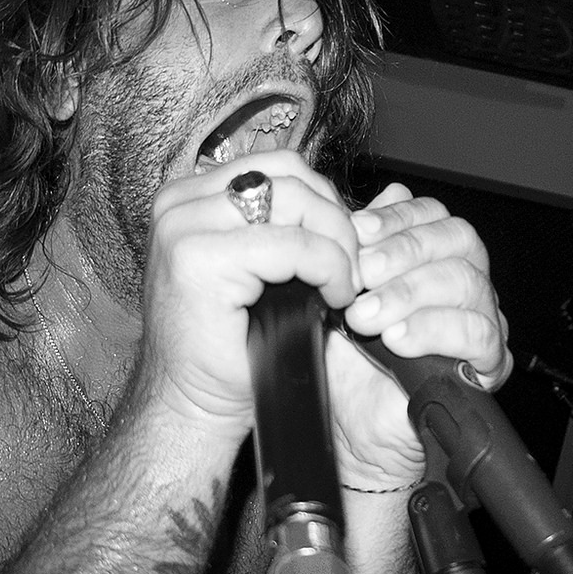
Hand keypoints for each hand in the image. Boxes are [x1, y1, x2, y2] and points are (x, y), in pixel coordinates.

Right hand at [141, 152, 365, 442]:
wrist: (191, 405)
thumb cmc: (233, 347)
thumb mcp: (270, 269)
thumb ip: (306, 226)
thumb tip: (393, 197)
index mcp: (192, 197)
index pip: (281, 168)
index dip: (326, 204)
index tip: (345, 250)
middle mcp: (179, 202)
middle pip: (291, 176)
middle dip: (336, 221)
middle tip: (352, 269)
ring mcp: (182, 227)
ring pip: (295, 203)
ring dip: (336, 244)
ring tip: (342, 285)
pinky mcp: (197, 259)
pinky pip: (292, 245)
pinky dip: (327, 269)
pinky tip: (332, 300)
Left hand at [329, 183, 507, 489]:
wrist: (349, 427)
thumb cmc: (346, 363)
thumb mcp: (339, 296)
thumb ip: (353, 251)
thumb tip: (352, 209)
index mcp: (432, 256)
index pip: (433, 214)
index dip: (397, 217)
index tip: (358, 231)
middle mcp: (463, 280)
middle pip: (458, 239)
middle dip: (404, 251)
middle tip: (361, 273)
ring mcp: (480, 318)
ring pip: (467, 281)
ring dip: (410, 293)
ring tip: (366, 316)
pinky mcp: (488, 362)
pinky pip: (479, 333)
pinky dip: (435, 330)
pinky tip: (398, 339)